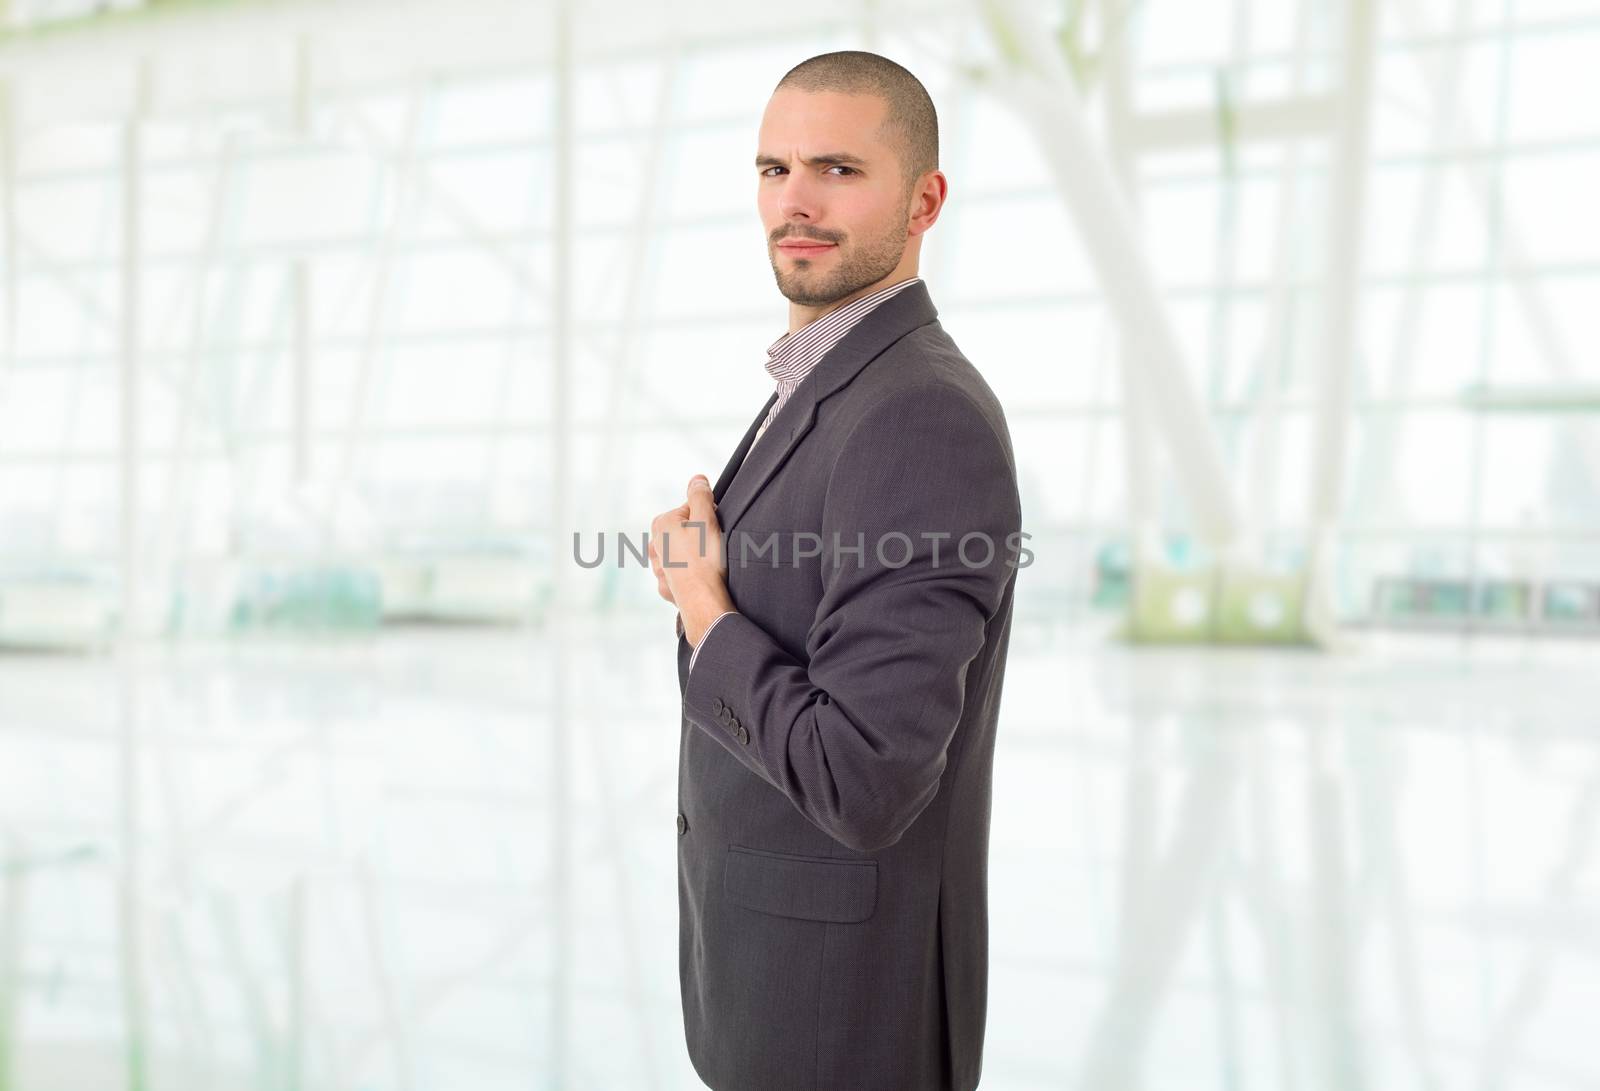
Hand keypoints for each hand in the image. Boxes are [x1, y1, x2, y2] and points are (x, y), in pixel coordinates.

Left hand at [649, 474, 733, 642]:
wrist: (703, 600)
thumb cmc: (704, 560)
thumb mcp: (706, 518)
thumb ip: (700, 495)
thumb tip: (697, 479)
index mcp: (661, 524)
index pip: (690, 509)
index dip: (708, 516)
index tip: (714, 529)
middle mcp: (654, 545)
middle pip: (685, 531)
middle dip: (700, 537)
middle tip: (713, 548)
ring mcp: (659, 569)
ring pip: (682, 554)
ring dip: (695, 557)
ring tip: (707, 565)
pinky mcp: (667, 588)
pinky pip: (682, 576)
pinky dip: (691, 577)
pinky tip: (702, 579)